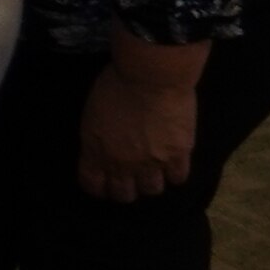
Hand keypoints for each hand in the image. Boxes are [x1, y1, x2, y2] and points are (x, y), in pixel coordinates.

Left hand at [74, 64, 198, 200]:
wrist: (150, 75)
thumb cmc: (116, 83)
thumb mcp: (92, 113)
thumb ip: (96, 137)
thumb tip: (101, 148)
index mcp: (95, 151)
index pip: (92, 184)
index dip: (98, 187)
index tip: (103, 183)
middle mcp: (121, 163)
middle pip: (123, 195)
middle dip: (125, 188)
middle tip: (131, 178)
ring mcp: (151, 162)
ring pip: (152, 190)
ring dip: (151, 181)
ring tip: (154, 169)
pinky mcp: (178, 155)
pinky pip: (178, 178)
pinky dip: (175, 173)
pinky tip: (174, 163)